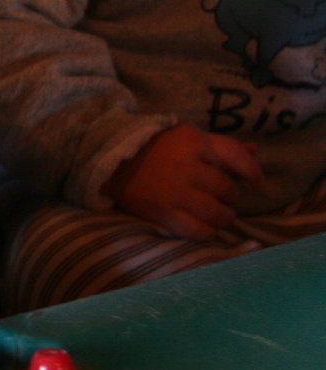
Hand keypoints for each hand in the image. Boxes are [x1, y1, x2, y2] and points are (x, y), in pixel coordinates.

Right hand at [102, 124, 262, 240]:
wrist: (112, 163)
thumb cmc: (154, 149)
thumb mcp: (185, 138)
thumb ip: (219, 145)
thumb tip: (254, 150)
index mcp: (192, 142)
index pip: (235, 156)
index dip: (252, 171)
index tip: (257, 183)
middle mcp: (186, 167)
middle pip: (226, 188)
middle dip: (231, 196)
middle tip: (226, 197)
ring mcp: (174, 192)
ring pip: (216, 212)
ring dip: (225, 216)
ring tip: (222, 215)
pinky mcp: (163, 212)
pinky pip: (197, 230)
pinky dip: (208, 231)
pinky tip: (207, 227)